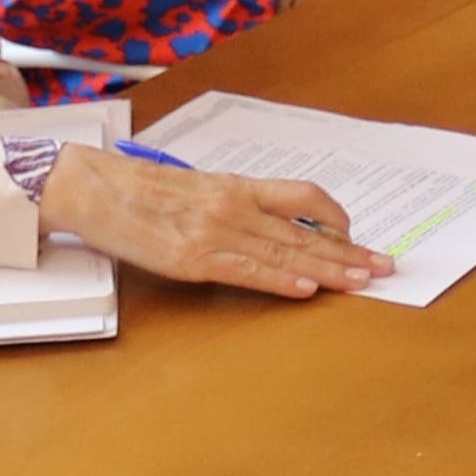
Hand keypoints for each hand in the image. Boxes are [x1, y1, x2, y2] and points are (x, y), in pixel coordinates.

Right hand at [43, 145, 390, 296]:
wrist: (90, 187)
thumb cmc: (137, 190)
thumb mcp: (195, 190)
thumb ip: (233, 205)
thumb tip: (269, 225)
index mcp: (235, 186)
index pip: (303, 197)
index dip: (337, 219)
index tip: (360, 237)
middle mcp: (233, 205)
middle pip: (305, 231)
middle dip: (350, 252)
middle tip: (386, 266)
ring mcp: (214, 232)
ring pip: (285, 253)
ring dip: (329, 270)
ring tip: (363, 281)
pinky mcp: (192, 258)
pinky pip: (247, 271)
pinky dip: (280, 281)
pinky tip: (306, 289)